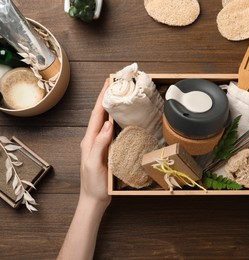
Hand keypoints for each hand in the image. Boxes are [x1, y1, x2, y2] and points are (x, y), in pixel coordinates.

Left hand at [79, 79, 112, 209]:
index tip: (108, 83)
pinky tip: (121, 117)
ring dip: (110, 107)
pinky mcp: (106, 150)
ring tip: (118, 95)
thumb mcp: (95, 163)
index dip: (102, 98)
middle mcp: (93, 140)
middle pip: (100, 114)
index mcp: (89, 141)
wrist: (94, 200)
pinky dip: (115, 120)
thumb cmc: (94, 184)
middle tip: (115, 84)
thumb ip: (100, 144)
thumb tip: (108, 124)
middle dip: (106, 97)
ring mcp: (99, 144)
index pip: (97, 115)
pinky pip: (110, 131)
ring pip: (105, 121)